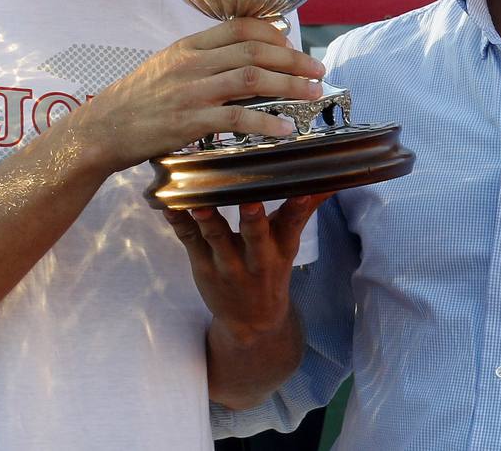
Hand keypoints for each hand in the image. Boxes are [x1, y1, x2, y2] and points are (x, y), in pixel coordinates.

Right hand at [66, 18, 324, 173]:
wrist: (102, 129)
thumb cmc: (137, 101)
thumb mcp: (167, 67)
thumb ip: (202, 60)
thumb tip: (241, 58)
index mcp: (188, 46)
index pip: (240, 27)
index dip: (274, 34)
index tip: (294, 45)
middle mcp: (193, 63)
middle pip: (254, 51)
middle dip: (293, 60)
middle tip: (318, 70)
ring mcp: (191, 91)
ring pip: (251, 78)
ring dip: (289, 86)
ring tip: (312, 94)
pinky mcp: (190, 121)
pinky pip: (237, 117)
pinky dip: (266, 121)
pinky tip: (285, 128)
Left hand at [164, 194, 332, 342]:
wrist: (251, 321)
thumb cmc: (271, 270)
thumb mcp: (289, 243)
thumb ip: (303, 209)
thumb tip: (330, 180)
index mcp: (281, 248)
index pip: (292, 224)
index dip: (298, 206)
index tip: (303, 189)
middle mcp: (256, 257)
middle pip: (255, 234)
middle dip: (253, 219)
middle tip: (250, 201)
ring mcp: (226, 263)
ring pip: (217, 238)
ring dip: (208, 220)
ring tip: (199, 203)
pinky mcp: (202, 264)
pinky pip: (189, 240)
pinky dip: (178, 222)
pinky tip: (169, 205)